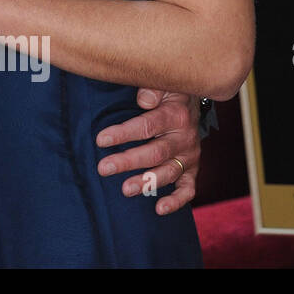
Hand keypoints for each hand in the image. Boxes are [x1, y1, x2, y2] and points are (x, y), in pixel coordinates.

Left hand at [96, 89, 199, 215]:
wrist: (192, 102)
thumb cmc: (168, 92)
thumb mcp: (163, 83)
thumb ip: (152, 89)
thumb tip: (143, 100)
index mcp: (175, 115)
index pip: (147, 126)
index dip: (123, 134)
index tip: (100, 140)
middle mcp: (184, 138)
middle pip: (155, 153)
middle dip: (128, 161)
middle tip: (103, 168)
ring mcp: (189, 156)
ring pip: (168, 173)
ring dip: (147, 182)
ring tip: (125, 190)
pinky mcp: (192, 169)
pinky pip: (188, 189)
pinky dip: (177, 201)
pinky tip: (159, 209)